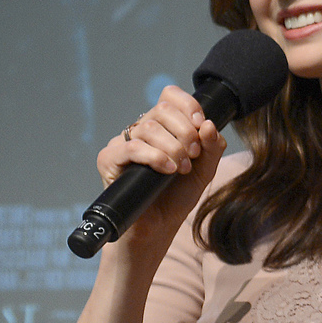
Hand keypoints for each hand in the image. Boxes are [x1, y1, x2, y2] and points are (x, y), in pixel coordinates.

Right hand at [93, 84, 225, 252]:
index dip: (188, 105)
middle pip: (162, 109)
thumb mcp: (204, 171)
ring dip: (173, 147)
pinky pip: (131, 147)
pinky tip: (167, 169)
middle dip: (185, 131)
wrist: (158, 227)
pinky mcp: (109, 160)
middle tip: (194, 155)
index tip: (201, 124)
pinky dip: (154, 156)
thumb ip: (212, 148)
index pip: (170, 96)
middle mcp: (141, 131)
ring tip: (182, 168)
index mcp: (163, 127)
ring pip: (148, 127)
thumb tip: (208, 124)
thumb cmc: (178, 196)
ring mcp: (123, 144)